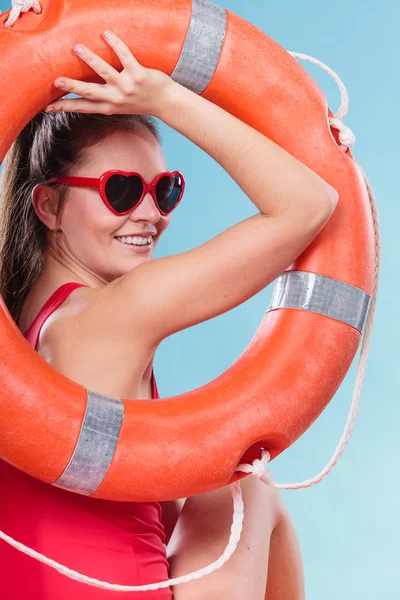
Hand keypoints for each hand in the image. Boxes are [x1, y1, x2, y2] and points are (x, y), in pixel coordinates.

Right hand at [44, 30, 174, 117]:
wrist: (166, 103)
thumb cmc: (141, 101)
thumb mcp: (120, 105)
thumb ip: (103, 99)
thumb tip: (82, 90)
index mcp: (109, 107)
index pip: (83, 108)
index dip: (65, 107)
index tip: (48, 108)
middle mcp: (116, 99)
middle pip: (90, 92)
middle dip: (73, 86)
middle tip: (57, 81)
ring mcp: (127, 87)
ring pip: (105, 71)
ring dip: (90, 59)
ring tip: (77, 48)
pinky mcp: (139, 75)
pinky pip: (125, 56)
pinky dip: (115, 44)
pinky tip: (106, 33)